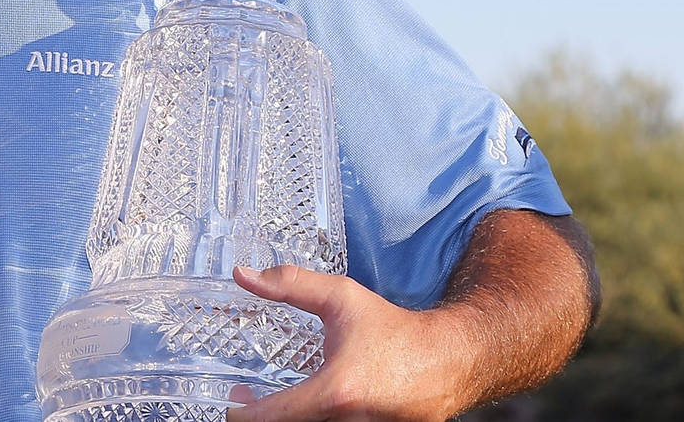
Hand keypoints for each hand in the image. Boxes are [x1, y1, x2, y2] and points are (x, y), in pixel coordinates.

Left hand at [224, 265, 469, 421]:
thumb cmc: (395, 330)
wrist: (450, 358)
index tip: (234, 402)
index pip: (272, 418)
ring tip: (281, 404)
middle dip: (267, 418)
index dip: (243, 413)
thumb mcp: (341, 298)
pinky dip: (320, 420)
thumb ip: (290, 285)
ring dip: (295, 417)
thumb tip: (243, 275)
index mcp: (336, 393)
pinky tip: (313, 408)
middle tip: (252, 402)